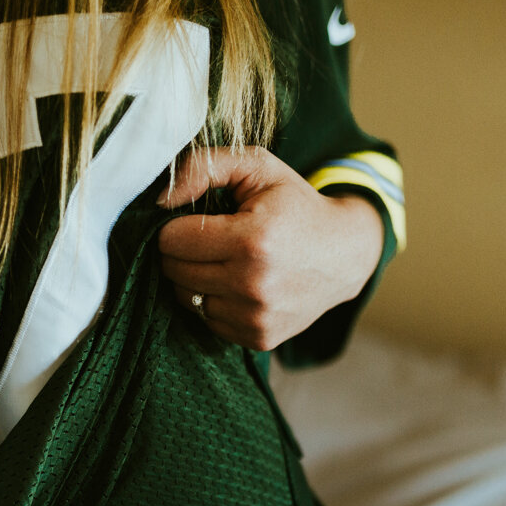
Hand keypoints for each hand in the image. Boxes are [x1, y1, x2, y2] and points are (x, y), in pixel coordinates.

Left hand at [157, 147, 385, 351]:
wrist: (344, 255)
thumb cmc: (294, 206)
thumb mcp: (257, 167)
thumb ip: (204, 167)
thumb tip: (161, 200)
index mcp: (251, 240)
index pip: (172, 241)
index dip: (177, 226)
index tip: (198, 220)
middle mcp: (253, 285)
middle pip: (175, 272)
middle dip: (182, 252)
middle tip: (208, 240)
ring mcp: (256, 317)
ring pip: (187, 299)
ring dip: (195, 279)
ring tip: (224, 261)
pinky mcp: (258, 339)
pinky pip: (208, 322)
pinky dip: (214, 302)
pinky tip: (237, 284)